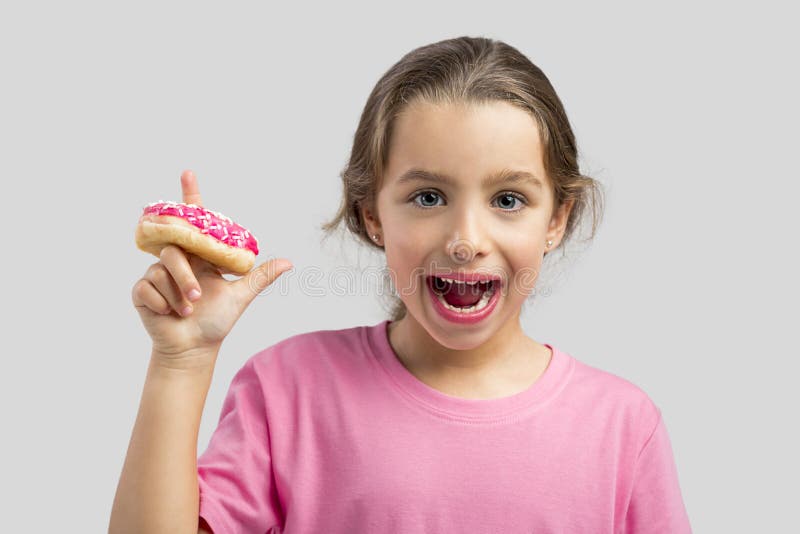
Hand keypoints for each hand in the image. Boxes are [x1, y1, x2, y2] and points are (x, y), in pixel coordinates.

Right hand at [131, 170, 292, 364]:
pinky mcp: (142, 290)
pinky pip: (148, 287)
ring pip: (163, 270)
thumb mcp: (241, 296)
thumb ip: (261, 277)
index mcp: (200, 257)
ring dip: (178, 294)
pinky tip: (168, 314)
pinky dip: (162, 304)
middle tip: (197, 297)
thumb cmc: (216, 321)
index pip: (194, 222)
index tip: (188, 173)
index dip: (190, 196)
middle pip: (176, 250)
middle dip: (186, 276)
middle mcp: (178, 260)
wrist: (193, 348)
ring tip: (187, 311)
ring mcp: (157, 274)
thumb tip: (290, 262)